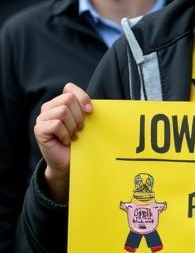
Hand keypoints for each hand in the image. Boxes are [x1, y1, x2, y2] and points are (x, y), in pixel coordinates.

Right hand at [34, 83, 93, 202]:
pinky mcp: (39, 129)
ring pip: (62, 111)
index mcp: (60, 103)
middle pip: (68, 99)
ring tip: (72, 135)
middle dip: (79, 116)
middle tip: (80, 129)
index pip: (70, 88)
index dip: (82, 97)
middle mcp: (49, 108)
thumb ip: (86, 111)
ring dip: (72, 126)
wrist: (69, 163)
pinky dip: (65, 134)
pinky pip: (56, 124)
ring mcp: (42, 118)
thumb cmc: (79, 143)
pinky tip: (65, 141)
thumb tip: (97, 106)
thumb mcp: (86, 124)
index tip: (90, 111)